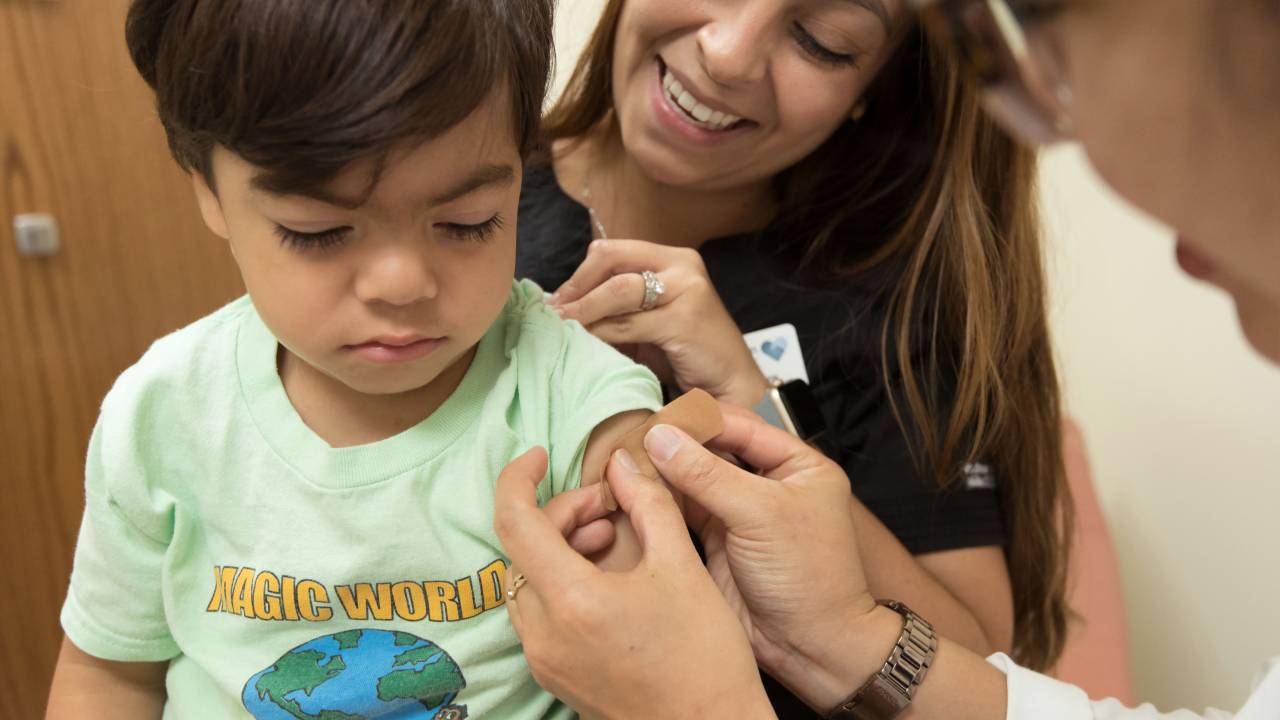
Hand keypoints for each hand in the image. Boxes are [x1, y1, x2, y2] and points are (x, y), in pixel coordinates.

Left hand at [493, 447, 773, 718]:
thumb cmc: (705, 656)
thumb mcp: (682, 566)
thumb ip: (648, 504)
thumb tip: (623, 463)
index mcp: (571, 600)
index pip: (514, 521)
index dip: (518, 478)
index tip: (538, 455)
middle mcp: (544, 633)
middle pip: (523, 549)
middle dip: (562, 514)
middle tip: (610, 507)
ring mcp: (545, 660)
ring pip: (528, 581)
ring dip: (561, 548)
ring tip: (612, 539)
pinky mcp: (555, 676)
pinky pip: (539, 613)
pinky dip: (562, 582)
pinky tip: (606, 578)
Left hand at [546, 239, 768, 406]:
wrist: (730, 384)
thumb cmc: (687, 353)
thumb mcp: (649, 320)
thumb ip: (618, 306)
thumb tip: (564, 305)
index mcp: (673, 258)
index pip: (613, 251)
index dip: (580, 274)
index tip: (558, 299)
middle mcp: (683, 265)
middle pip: (611, 261)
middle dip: (576, 287)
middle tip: (554, 312)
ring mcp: (687, 289)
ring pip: (617, 291)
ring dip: (583, 311)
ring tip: (562, 327)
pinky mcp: (685, 319)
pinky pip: (627, 323)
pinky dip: (600, 333)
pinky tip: (586, 343)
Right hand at [640, 406, 880, 689]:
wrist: (812, 648)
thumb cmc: (810, 578)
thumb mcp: (760, 514)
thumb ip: (708, 474)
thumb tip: (660, 437)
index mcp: (798, 465)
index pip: (741, 426)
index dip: (698, 421)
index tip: (656, 419)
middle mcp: (769, 484)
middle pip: (714, 451)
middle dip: (675, 446)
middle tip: (632, 439)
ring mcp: (742, 513)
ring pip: (694, 481)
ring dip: (663, 473)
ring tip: (625, 462)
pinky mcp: (719, 541)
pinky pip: (684, 511)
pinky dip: (660, 502)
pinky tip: (633, 491)